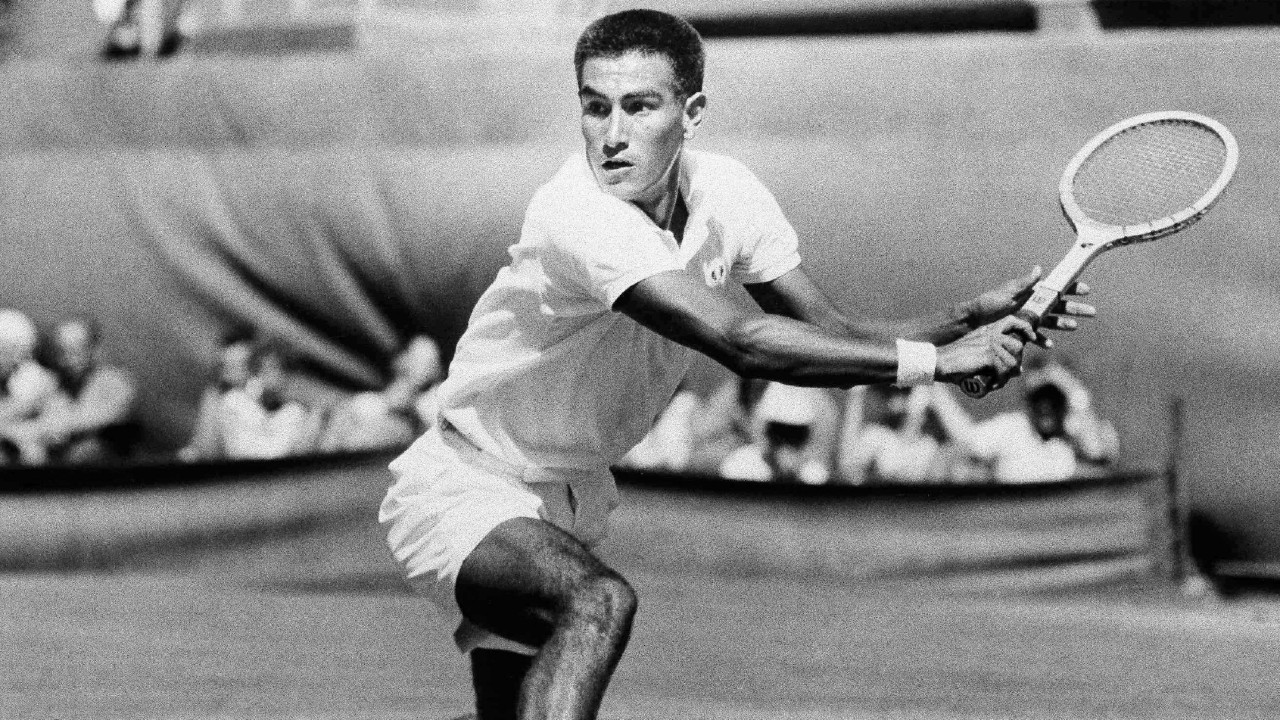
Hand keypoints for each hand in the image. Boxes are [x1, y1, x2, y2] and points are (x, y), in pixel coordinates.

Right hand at [935, 315, 1034, 389]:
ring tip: (994, 383)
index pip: (1014, 321)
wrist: (939, 362)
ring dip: (1005, 376)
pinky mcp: (989, 355)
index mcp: (988, 329)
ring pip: (1013, 362)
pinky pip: (1004, 371)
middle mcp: (991, 333)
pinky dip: (998, 382)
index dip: (1026, 328)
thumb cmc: (956, 362)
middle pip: (1018, 346)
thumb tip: (1019, 371)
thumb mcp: (979, 357)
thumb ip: (998, 359)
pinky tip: (989, 385)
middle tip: (1002, 376)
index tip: (1032, 338)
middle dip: (1014, 364)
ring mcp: (991, 343)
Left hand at [964, 266, 1095, 345]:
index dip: (1071, 289)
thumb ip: (1024, 283)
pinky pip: (1035, 336)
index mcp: (1030, 293)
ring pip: (1050, 321)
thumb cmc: (987, 304)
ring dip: (1063, 324)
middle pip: (1058, 306)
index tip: (1086, 290)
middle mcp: (1031, 305)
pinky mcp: (1021, 331)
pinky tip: (1049, 345)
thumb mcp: (1006, 292)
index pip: (1055, 289)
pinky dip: (1042, 340)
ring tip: (1074, 327)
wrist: (973, 321)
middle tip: (1092, 312)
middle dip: (1075, 308)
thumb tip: (1039, 269)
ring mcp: (1027, 319)